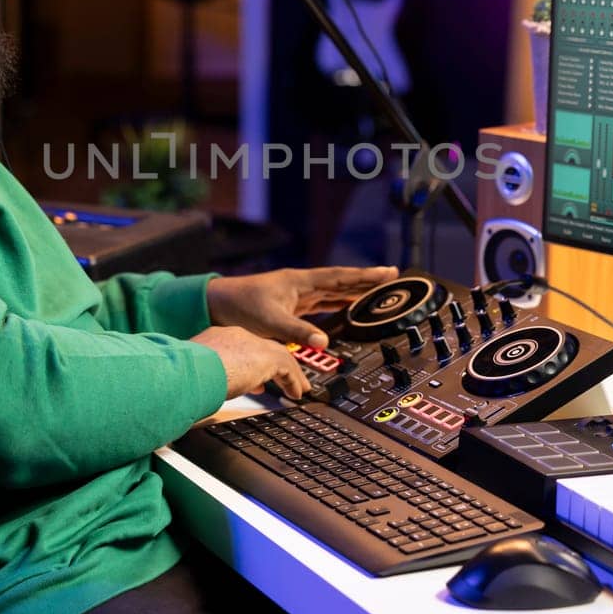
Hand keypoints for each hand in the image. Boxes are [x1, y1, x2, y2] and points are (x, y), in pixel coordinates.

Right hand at [191, 325, 311, 398]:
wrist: (188, 371)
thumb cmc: (182, 377)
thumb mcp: (193, 376)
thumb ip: (202, 380)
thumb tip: (200, 394)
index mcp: (216, 340)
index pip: (240, 349)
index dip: (249, 364)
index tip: (255, 381)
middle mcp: (235, 337)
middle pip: (261, 350)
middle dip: (272, 366)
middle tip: (281, 379)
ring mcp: (251, 344)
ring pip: (278, 355)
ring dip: (290, 374)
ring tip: (298, 389)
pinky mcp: (265, 356)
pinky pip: (287, 367)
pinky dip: (294, 381)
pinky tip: (296, 394)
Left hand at [206, 266, 398, 348]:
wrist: (218, 304)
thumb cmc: (240, 307)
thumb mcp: (269, 321)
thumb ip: (297, 331)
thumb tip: (324, 341)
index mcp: (300, 282)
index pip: (340, 277)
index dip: (365, 276)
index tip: (389, 272)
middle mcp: (302, 286)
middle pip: (342, 283)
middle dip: (367, 281)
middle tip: (394, 279)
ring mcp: (298, 296)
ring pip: (334, 293)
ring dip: (355, 294)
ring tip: (378, 295)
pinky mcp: (292, 307)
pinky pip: (323, 305)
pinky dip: (338, 306)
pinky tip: (348, 310)